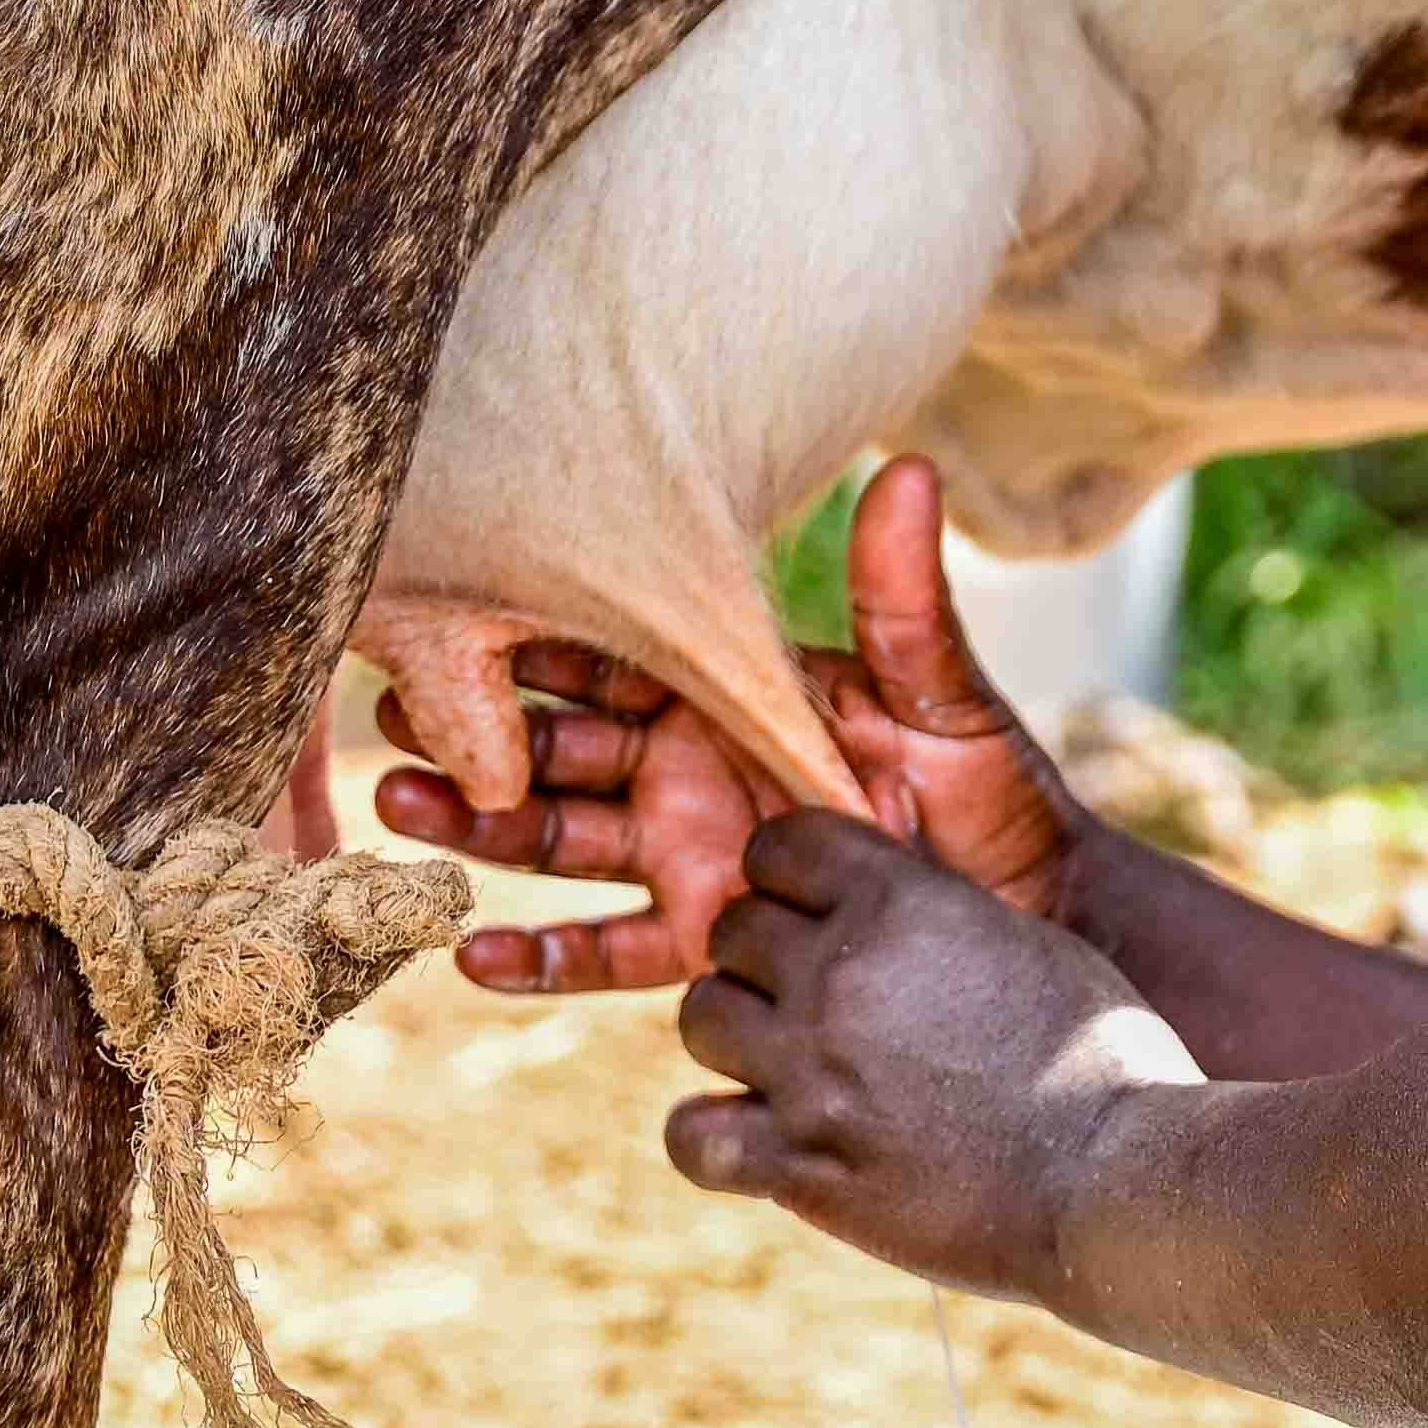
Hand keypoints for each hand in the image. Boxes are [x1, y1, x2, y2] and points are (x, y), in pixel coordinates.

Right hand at [374, 456, 1085, 992]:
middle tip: (391, 719)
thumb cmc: (996, 792)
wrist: (1036, 918)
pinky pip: (606, 952)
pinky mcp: (700, 939)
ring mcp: (687, 854)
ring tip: (401, 816)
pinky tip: (471, 957)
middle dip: (473, 733)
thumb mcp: (944, 695)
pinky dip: (539, 958)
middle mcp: (690, 769)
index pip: (611, 659)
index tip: (451, 620)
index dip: (529, 644)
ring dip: (478, 826)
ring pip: (558, 838)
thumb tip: (906, 469)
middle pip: (557, 747)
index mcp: (728, 692)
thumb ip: (901, 602)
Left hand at [670, 812, 1197, 1296]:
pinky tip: (757, 1145)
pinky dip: (712, 1139)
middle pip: (730, 932)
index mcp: (900, 904)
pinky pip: (691, 1137)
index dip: (790, 875)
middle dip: (764, 958)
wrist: (1119, 1181)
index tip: (815, 910)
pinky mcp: (803, 1166)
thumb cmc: (1103, 1061)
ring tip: (790, 1066)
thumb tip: (883, 900)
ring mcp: (812, 1073)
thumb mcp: (1028, 944)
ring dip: (738, 1036)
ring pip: (701, 1019)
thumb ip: (938, 915)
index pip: (779, 845)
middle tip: (811, 1000)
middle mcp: (840, 976)